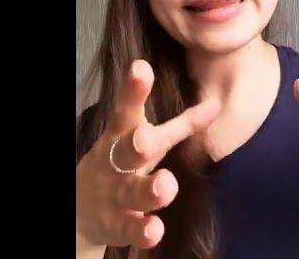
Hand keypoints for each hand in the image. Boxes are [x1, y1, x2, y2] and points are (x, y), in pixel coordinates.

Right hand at [76, 60, 220, 253]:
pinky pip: (130, 229)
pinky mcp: (116, 225)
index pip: (127, 109)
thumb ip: (180, 125)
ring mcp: (115, 195)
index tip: (141, 67)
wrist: (82, 207)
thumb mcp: (141, 138)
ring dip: (149, 189)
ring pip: (132, 192)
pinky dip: (143, 230)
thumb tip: (216, 104)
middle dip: (138, 144)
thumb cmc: (121, 164)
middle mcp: (116, 163)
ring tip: (167, 185)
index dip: (133, 90)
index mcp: (121, 135)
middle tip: (145, 139)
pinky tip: (155, 229)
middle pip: (127, 151)